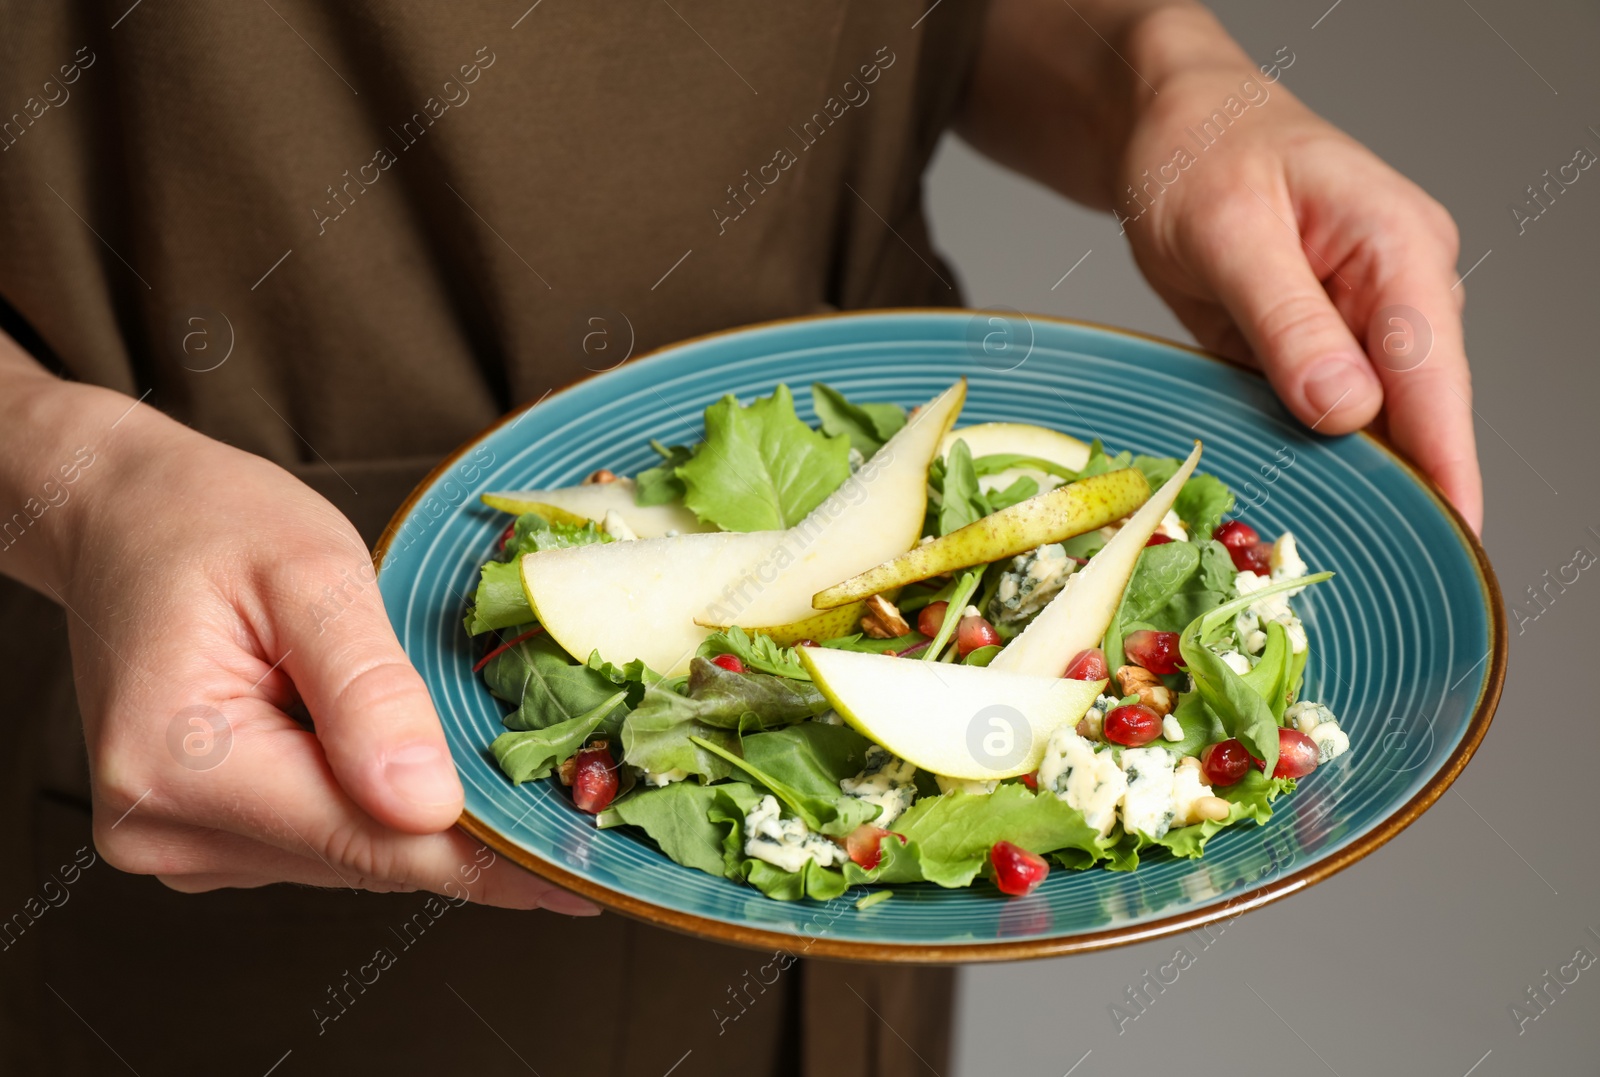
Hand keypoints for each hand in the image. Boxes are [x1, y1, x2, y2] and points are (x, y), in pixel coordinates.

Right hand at [36, 383, 592, 911]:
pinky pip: (324, 838)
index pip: (370, 840)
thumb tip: (427, 803)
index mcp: (180, 760)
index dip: (489, 863)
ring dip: (424, 814)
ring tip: (491, 757)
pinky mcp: (202, 835)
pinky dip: (379, 802)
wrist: (125, 519)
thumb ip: (369, 688)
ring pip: (350, 856)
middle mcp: (164, 824)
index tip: (582, 879)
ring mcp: (178, 839)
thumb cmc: (211, 523)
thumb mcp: (310, 572)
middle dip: (470, 832)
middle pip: (365, 857)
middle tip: (577, 805)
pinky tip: (407, 750)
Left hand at [958, 1, 1481, 531]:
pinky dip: (1305, 453)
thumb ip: (1289, 322)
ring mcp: (1361, 323)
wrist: (1170, 129)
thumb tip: (1347, 411)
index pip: (1436, 374)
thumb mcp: (1229, 232)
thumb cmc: (1200, 154)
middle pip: (1414, 410)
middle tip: (1373, 570)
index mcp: (1399, 249)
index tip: (1455, 537)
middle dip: (1397, 486)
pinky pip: (1321, 415)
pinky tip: (1286, 498)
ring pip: (1368, 421)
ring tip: (1321, 547)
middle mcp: (1397, 291)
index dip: (1448, 462)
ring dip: (1344, 476)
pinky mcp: (1319, 347)